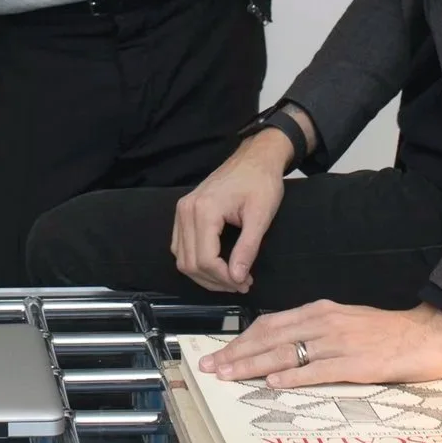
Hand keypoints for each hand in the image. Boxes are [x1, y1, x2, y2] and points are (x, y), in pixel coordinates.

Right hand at [170, 131, 293, 292]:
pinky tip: (216, 265)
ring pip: (181, 258)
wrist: (254, 158)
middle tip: (241, 284)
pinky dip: (195, 261)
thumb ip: (247, 249)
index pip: (205, 259)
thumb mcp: (260, 216)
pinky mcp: (184, 211)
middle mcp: (186, 210)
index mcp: (204, 210)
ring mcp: (182, 210)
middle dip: (215, 281)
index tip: (245, 283)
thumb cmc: (261, 182)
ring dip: (204, 275)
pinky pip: (180, 246)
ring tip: (230, 279)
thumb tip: (237, 279)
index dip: (224, 278)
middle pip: (190, 263)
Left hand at [200, 300, 441, 388]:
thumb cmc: (387, 332)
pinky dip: (291, 377)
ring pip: (285, 353)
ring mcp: (338, 343)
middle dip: (236, 354)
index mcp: (320, 311)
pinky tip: (272, 384)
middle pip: (269, 338)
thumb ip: (315, 330)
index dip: (241, 340)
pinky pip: (316, 370)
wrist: (428, 334)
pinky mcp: (355, 364)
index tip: (220, 353)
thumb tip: (284, 346)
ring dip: (253, 366)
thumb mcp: (345, 321)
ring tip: (229, 376)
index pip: (269, 324)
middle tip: (210, 368)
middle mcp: (323, 323)